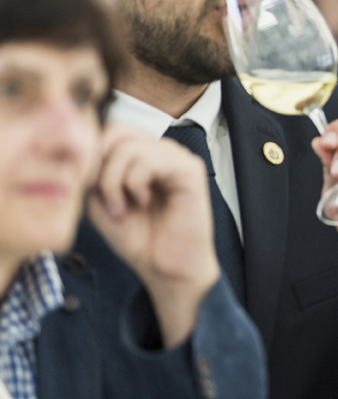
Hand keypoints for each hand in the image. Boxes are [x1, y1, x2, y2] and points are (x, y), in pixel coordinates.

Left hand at [88, 124, 220, 346]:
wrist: (165, 267)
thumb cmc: (139, 237)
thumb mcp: (101, 200)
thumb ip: (95, 172)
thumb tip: (87, 149)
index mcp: (144, 155)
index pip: (112, 130)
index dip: (93, 154)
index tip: (89, 188)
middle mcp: (162, 150)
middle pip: (117, 131)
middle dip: (101, 167)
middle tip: (103, 198)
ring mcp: (178, 157)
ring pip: (130, 146)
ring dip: (115, 181)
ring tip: (122, 207)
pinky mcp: (190, 169)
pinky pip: (149, 161)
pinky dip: (135, 184)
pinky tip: (142, 202)